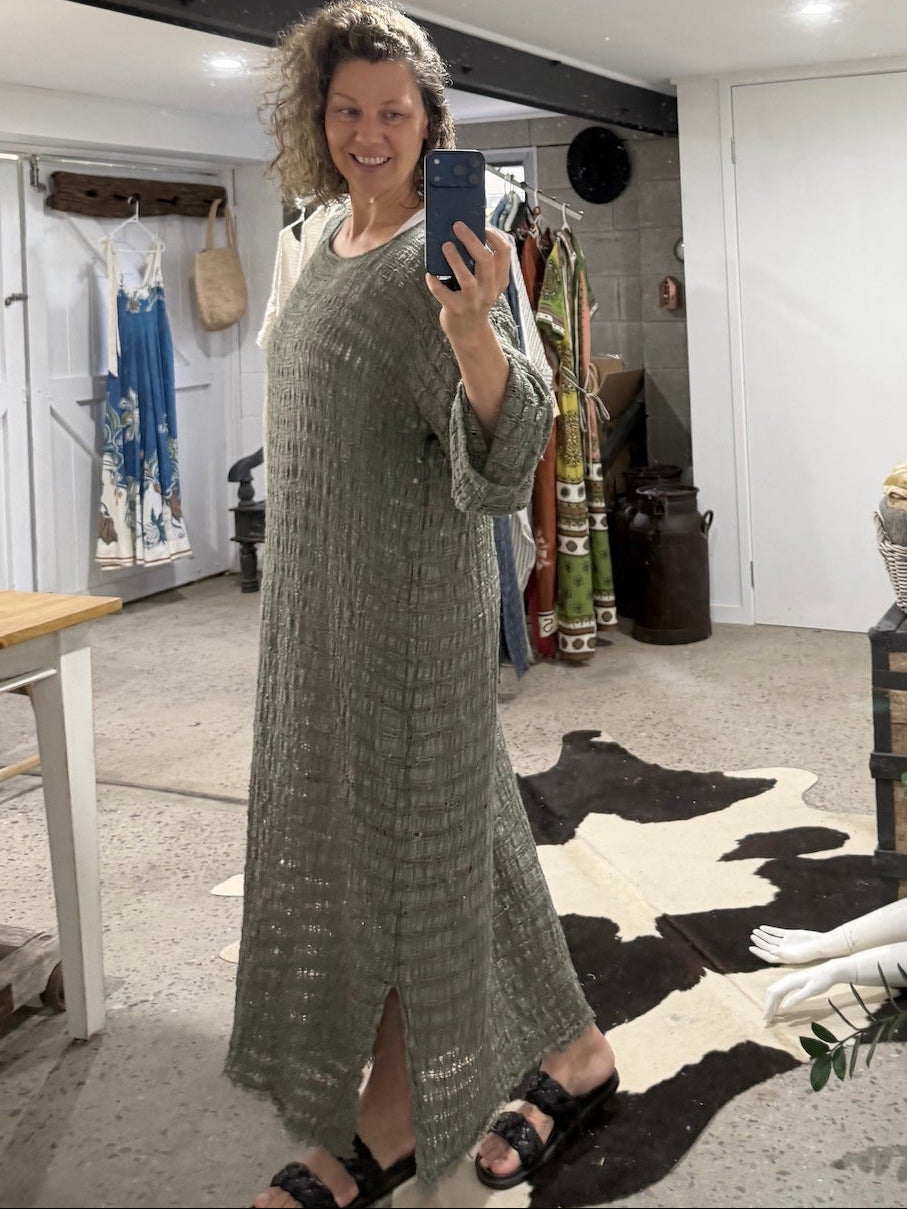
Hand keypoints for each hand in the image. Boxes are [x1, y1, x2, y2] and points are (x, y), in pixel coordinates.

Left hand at [425, 224, 510, 341]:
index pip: (504, 254)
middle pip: (486, 261)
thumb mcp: (486, 285)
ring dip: (455, 260)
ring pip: (466, 278)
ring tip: (445, 245)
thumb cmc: (474, 300)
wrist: (469, 333)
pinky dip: (435, 282)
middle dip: (472, 240)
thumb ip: (481, 266)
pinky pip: (443, 293)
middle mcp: (488, 290)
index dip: (495, 237)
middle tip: (458, 226)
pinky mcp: (456, 310)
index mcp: (499, 281)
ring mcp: (473, 302)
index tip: (483, 228)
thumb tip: (463, 234)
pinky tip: (430, 274)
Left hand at [749, 925, 836, 965]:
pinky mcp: (789, 935)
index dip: (759, 953)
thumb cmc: (808, 953)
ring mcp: (786, 942)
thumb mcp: (795, 955)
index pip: (768, 956)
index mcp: (783, 958)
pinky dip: (769, 930)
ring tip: (754, 931)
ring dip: (763, 935)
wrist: (819, 944)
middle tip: (752, 936)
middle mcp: (783, 950)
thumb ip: (783, 954)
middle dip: (759, 942)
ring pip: (771, 939)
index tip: (751, 948)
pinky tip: (763, 927)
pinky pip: (777, 932)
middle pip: (768, 947)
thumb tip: (771, 951)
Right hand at [763, 959, 847, 1022]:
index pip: (774, 994)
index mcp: (790, 982)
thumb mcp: (811, 991)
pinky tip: (779, 1006)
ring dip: (771, 1002)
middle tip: (767, 1018)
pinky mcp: (792, 981)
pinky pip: (780, 990)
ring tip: (771, 1014)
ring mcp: (789, 980)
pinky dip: (776, 999)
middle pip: (771, 991)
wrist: (830, 971)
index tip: (767, 1018)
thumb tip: (783, 1007)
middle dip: (767, 1005)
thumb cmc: (822, 981)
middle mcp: (786, 979)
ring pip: (774, 990)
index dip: (769, 1006)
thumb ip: (797, 998)